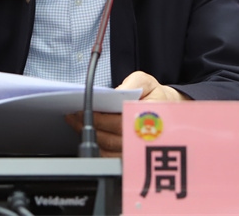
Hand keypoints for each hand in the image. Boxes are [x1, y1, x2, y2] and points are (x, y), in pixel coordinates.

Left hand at [66, 71, 188, 157]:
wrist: (166, 111)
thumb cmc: (153, 96)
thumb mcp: (145, 82)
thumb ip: (132, 84)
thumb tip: (115, 93)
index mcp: (146, 119)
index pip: (118, 122)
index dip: (97, 118)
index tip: (81, 111)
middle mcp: (141, 138)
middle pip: (108, 137)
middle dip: (87, 126)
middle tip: (73, 116)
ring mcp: (135, 150)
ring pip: (106, 149)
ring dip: (88, 137)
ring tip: (75, 123)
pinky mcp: (129, 157)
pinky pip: (109, 157)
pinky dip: (96, 148)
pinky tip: (88, 136)